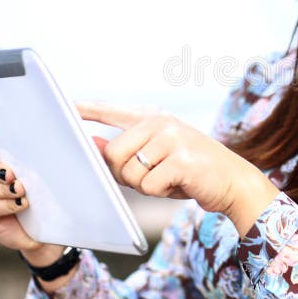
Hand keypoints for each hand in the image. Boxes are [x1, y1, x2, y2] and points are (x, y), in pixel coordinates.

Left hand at [76, 101, 279, 227]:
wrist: (233, 181)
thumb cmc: (190, 172)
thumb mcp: (156, 158)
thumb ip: (125, 151)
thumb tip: (91, 145)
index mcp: (153, 118)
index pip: (112, 110)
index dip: (87, 110)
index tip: (64, 106)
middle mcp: (161, 122)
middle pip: (113, 154)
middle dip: (126, 173)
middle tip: (154, 175)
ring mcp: (173, 138)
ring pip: (129, 172)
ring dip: (146, 185)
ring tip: (170, 178)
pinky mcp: (182, 159)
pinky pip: (149, 185)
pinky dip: (161, 192)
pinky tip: (179, 184)